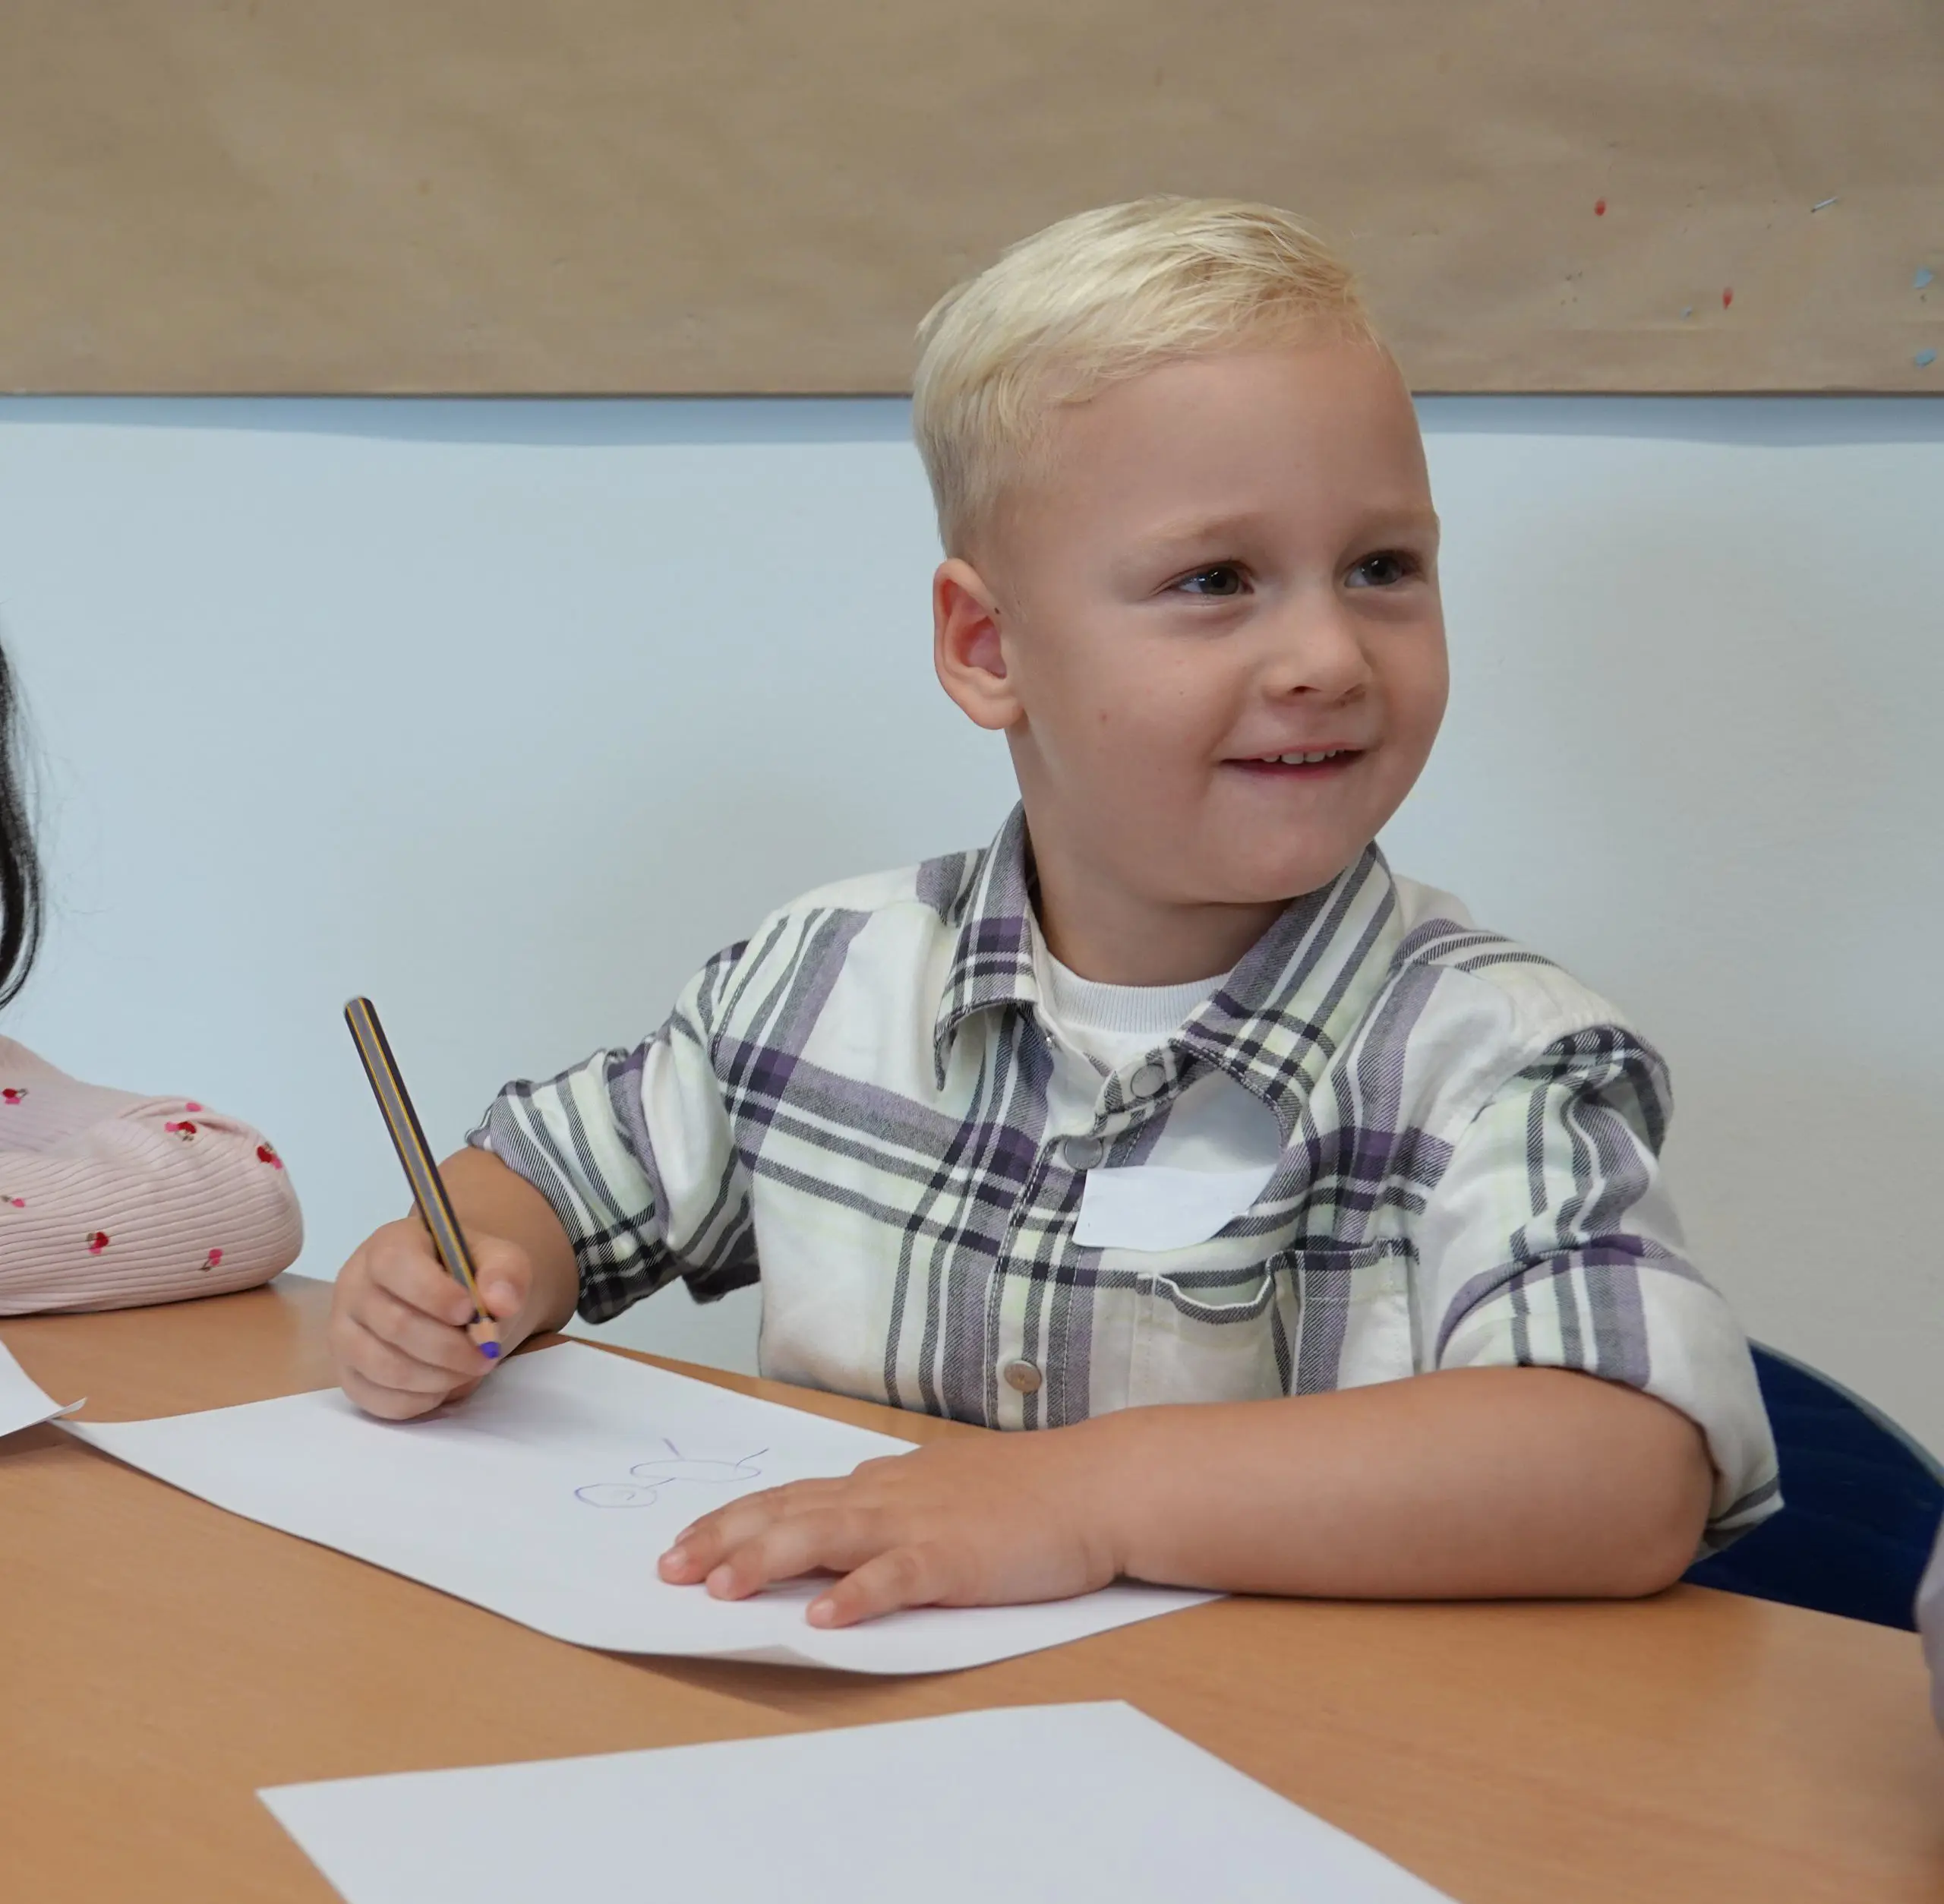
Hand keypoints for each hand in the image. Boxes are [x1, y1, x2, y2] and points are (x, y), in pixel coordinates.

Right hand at [328, 1215, 531, 1420]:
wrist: (448, 1297)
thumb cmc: (468, 1274)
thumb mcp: (498, 1260)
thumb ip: (505, 1273)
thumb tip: (501, 1303)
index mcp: (387, 1246)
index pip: (395, 1264)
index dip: (435, 1293)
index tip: (471, 1312)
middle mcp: (353, 1287)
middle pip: (395, 1325)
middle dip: (450, 1348)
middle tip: (486, 1355)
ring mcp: (343, 1332)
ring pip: (385, 1367)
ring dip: (438, 1378)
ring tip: (470, 1369)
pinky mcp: (346, 1373)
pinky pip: (377, 1399)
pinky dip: (419, 1401)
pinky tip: (444, 1385)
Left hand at [655, 1426, 1125, 1627]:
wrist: (1096, 1484)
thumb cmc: (1026, 1491)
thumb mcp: (942, 1488)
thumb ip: (888, 1502)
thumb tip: (838, 1511)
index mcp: (883, 1484)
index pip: (790, 1497)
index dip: (732, 1520)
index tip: (681, 1543)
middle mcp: (889, 1496)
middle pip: (789, 1511)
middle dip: (724, 1539)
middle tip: (669, 1569)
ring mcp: (921, 1524)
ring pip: (828, 1534)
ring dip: (769, 1559)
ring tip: (720, 1590)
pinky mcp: (958, 1558)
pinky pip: (898, 1576)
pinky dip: (858, 1594)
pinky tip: (824, 1616)